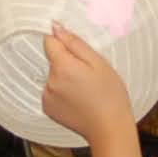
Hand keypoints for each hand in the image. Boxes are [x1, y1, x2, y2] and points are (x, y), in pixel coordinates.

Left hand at [40, 23, 133, 142]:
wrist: (109, 128)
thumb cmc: (110, 95)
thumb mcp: (99, 62)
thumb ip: (75, 43)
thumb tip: (56, 28)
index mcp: (62, 66)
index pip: (50, 42)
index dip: (63, 42)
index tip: (76, 51)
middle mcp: (50, 81)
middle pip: (53, 60)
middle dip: (68, 62)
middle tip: (89, 74)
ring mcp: (47, 96)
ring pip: (53, 76)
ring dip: (65, 78)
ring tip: (85, 89)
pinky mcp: (48, 108)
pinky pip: (52, 91)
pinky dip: (62, 92)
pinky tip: (78, 99)